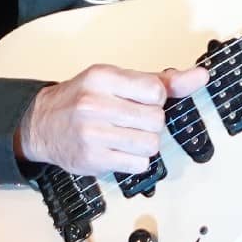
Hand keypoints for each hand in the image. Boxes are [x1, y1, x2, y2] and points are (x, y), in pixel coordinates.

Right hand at [14, 64, 208, 176]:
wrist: (41, 124)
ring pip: (151, 144)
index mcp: (103, 78)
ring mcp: (93, 134)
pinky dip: (135, 160)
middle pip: (156, 120)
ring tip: (126, 136)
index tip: (142, 101)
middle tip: (132, 120)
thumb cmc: (82, 99)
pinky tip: (119, 150)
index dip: (156, 100)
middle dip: (151, 123)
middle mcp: (95, 104)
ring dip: (145, 143)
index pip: (156, 91)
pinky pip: (138, 164)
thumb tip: (200, 76)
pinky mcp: (93, 160)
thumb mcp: (117, 80)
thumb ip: (161, 80)